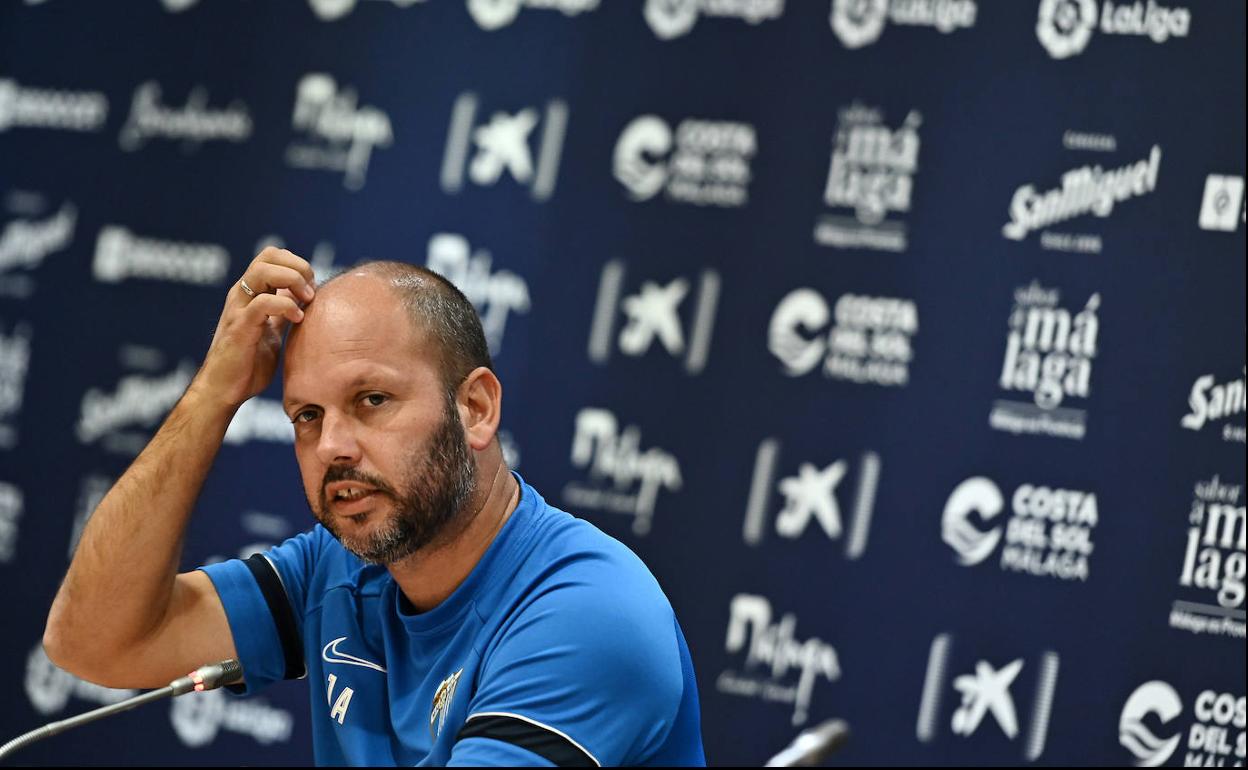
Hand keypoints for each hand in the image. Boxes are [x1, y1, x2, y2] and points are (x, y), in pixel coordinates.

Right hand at [193, 247, 315, 408]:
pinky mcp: (239, 327)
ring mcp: (238, 309)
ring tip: (307, 300)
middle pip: (269, 255)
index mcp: (250, 293)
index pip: (272, 256)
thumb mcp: (272, 333)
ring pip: (262, 271)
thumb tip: (301, 300)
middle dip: (298, 267)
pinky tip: (298, 319)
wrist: (225, 390)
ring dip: (292, 280)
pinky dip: (285, 306)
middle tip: (311, 291)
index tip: (312, 286)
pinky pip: (262, 303)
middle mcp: (241, 294)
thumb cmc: (248, 365)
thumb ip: (281, 314)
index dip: (297, 264)